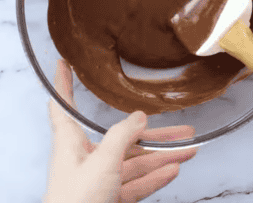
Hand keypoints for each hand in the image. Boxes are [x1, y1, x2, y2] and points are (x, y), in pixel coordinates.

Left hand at [44, 59, 197, 202]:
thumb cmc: (75, 200)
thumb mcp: (101, 161)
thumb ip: (121, 136)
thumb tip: (138, 117)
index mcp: (69, 142)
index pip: (62, 105)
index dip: (62, 83)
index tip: (63, 64)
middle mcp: (82, 159)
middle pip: (119, 139)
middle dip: (151, 132)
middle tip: (179, 125)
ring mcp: (96, 181)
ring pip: (133, 164)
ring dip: (161, 156)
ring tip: (190, 149)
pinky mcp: (107, 200)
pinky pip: (134, 185)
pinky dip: (154, 178)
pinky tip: (173, 170)